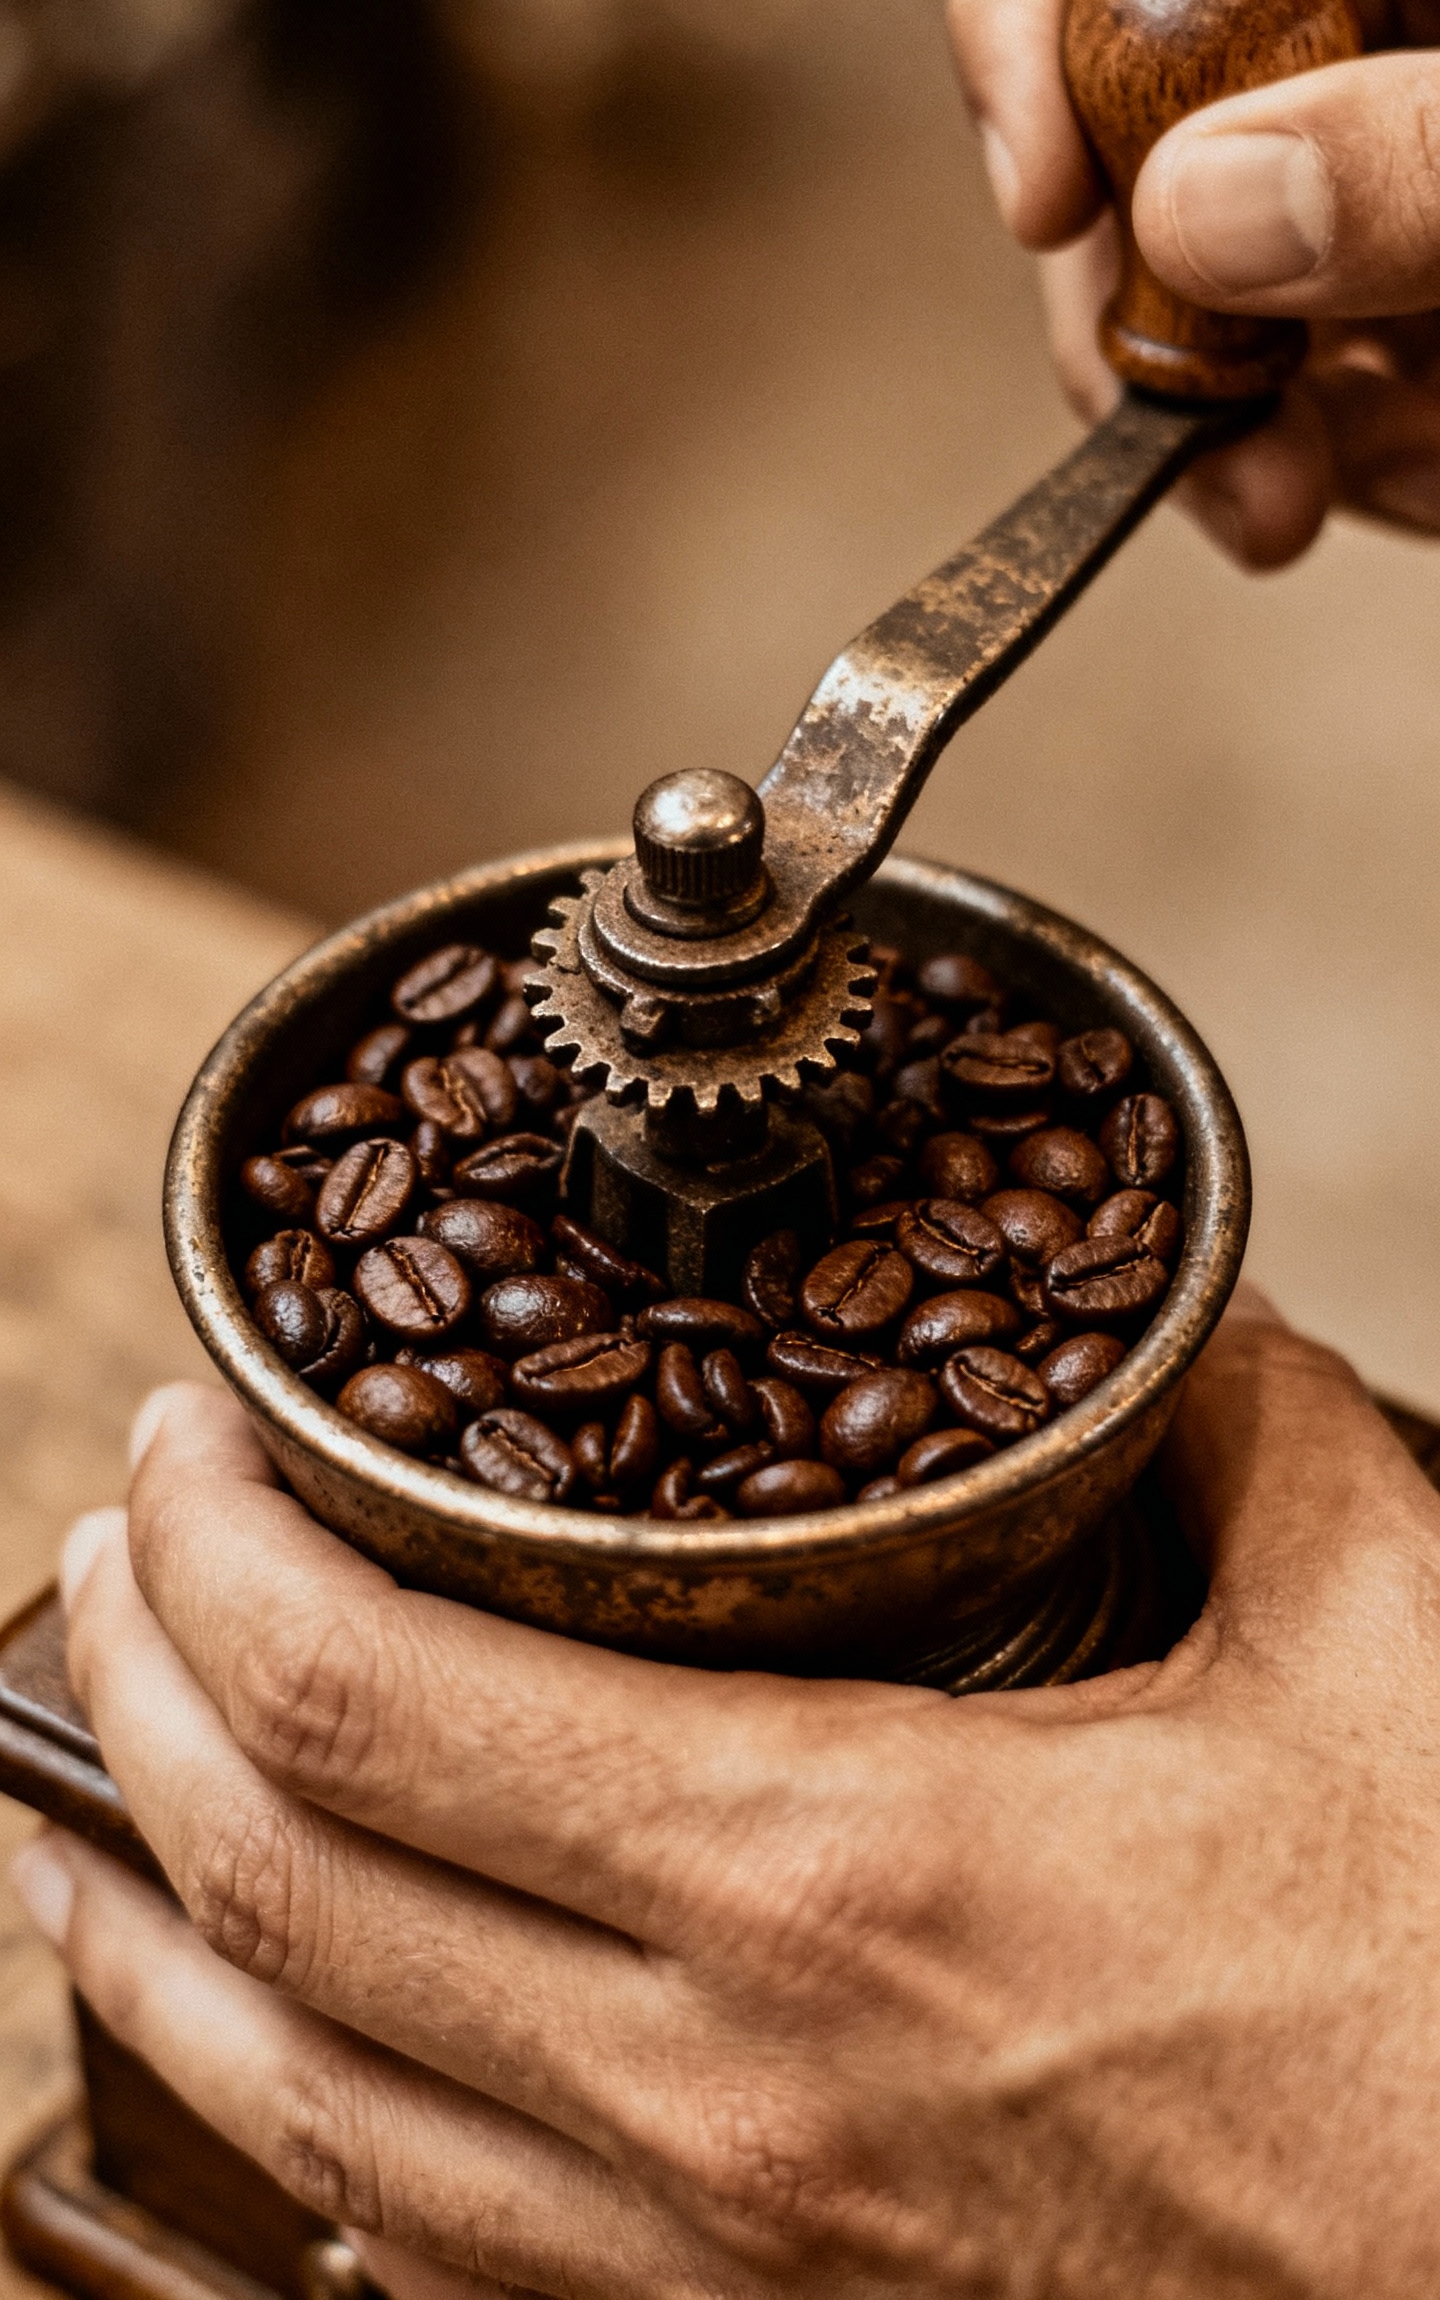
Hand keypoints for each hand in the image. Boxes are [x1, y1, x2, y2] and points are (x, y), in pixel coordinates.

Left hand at [14, 1293, 1439, 2298]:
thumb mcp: (1389, 1649)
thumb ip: (1250, 1431)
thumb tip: (1167, 1327)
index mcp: (836, 1869)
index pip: (366, 1696)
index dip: (220, 1550)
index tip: (190, 1440)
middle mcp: (714, 2089)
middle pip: (272, 1880)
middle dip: (135, 1688)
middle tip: (118, 1553)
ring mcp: (703, 2261)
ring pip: (292, 2097)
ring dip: (141, 1926)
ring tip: (80, 1799)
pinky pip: (425, 2257)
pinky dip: (299, 2120)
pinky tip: (284, 2041)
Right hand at [948, 0, 1439, 568]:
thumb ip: (1415, 155)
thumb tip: (1192, 213)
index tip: (1035, 203)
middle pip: (1140, 88)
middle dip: (1138, 294)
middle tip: (1166, 434)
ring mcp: (1406, 130)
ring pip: (1218, 261)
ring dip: (1240, 415)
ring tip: (1324, 497)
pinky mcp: (1425, 263)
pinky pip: (1324, 360)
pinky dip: (1353, 448)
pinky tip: (1426, 470)